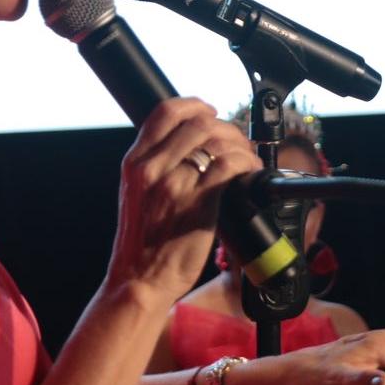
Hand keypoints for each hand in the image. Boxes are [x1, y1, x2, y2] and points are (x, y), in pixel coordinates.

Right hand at [108, 98, 260, 300]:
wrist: (138, 281)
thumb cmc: (141, 245)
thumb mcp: (136, 195)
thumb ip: (156, 169)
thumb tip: (190, 150)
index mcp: (134, 163)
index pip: (165, 111)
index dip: (195, 104)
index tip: (211, 112)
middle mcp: (151, 168)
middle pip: (198, 122)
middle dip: (226, 128)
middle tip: (238, 144)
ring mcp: (174, 184)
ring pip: (216, 141)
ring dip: (240, 146)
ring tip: (247, 161)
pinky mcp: (197, 202)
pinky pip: (228, 166)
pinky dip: (246, 164)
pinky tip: (250, 174)